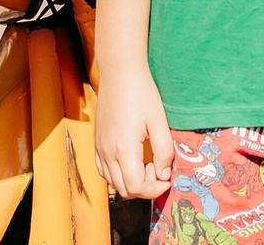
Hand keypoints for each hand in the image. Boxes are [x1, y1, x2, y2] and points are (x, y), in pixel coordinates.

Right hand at [94, 62, 173, 200]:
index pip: (136, 187)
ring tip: (147, 162)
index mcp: (124, 149)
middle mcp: (107, 153)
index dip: (154, 189)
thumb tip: (163, 175)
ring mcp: (99, 148)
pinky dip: (119, 174)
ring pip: (113, 182)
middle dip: (145, 186)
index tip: (167, 179)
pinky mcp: (96, 143)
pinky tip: (133, 159)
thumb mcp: (159, 121)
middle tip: (159, 167)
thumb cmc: (141, 93)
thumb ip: (164, 151)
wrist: (119, 73)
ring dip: (131, 181)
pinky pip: (104, 170)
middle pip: (124, 189)